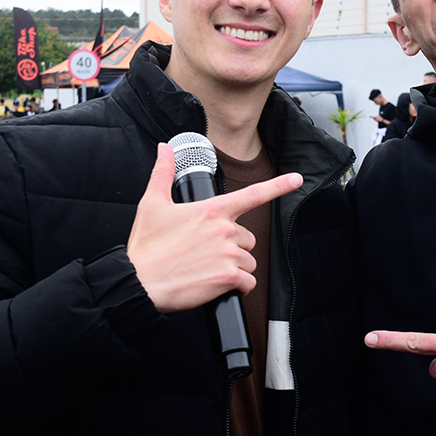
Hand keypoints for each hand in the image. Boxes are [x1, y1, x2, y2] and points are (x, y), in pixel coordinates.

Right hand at [127, 143, 301, 313]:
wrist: (138, 283)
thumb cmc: (146, 248)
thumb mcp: (151, 204)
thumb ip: (162, 173)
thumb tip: (164, 148)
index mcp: (212, 209)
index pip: (253, 194)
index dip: (279, 185)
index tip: (298, 179)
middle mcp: (224, 229)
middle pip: (247, 238)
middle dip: (233, 247)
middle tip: (206, 253)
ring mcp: (228, 253)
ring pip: (249, 261)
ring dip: (235, 268)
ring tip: (207, 269)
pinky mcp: (228, 277)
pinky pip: (248, 282)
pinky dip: (238, 287)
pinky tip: (217, 284)